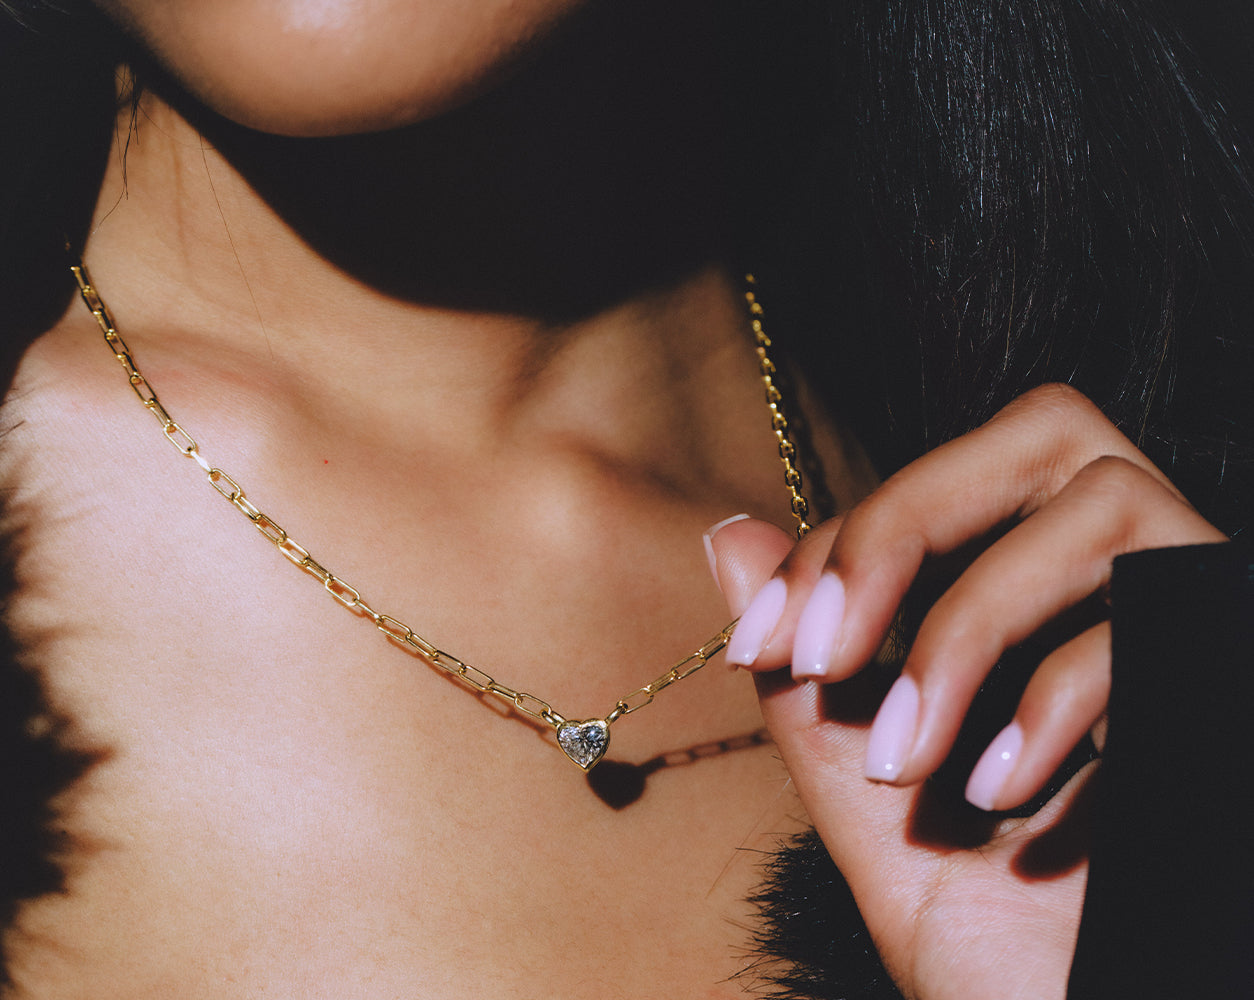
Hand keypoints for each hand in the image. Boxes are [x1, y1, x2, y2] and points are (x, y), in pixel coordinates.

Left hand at [706, 383, 1225, 999]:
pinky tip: (999, 793)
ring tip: (905, 759)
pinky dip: (1054, 700)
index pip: (938, 482)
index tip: (759, 642)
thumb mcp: (870, 794)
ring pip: (1100, 505)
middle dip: (904, 525)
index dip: (839, 541)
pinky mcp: (1220, 668)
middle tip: (824, 653)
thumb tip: (729, 536)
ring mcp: (1186, 614)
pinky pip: (1152, 620)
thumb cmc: (998, 932)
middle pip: (1043, 428)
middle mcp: (1128, 578)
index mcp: (1037, 593)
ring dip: (968, 631)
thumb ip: (806, 670)